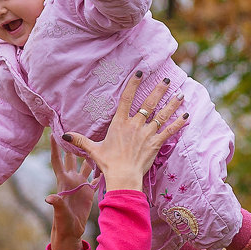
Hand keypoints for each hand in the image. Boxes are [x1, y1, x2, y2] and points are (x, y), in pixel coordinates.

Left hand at [45, 137, 94, 249]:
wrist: (71, 231)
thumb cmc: (63, 223)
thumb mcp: (60, 213)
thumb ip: (57, 204)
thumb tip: (49, 198)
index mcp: (63, 182)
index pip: (57, 160)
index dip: (55, 147)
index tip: (52, 133)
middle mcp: (71, 179)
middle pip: (71, 157)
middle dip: (72, 143)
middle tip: (75, 127)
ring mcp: (80, 184)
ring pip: (84, 164)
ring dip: (88, 153)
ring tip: (94, 138)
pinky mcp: (88, 190)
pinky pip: (95, 175)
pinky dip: (99, 167)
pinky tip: (106, 158)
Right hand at [61, 70, 187, 191]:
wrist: (123, 176)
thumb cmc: (108, 163)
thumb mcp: (93, 149)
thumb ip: (80, 140)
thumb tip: (64, 136)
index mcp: (120, 123)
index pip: (127, 98)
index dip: (134, 84)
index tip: (140, 73)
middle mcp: (135, 125)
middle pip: (149, 103)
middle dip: (158, 90)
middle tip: (166, 79)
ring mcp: (147, 133)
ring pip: (162, 114)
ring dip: (172, 103)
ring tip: (180, 93)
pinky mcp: (156, 143)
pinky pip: (169, 130)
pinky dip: (178, 123)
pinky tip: (186, 116)